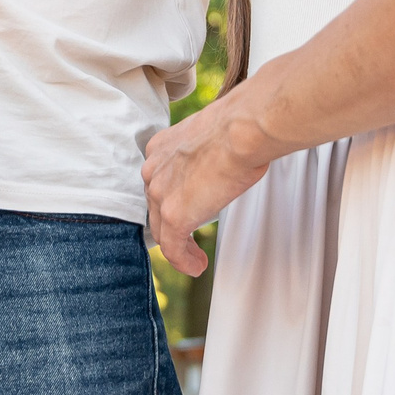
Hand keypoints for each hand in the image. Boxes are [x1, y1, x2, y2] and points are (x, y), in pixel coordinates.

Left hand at [141, 93, 274, 275]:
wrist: (241, 131)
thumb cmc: (238, 128)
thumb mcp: (211, 137)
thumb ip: (205, 154)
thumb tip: (221, 166)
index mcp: (160, 148)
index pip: (158, 181)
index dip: (170, 198)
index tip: (187, 208)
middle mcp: (153, 170)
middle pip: (155, 207)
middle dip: (170, 224)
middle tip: (188, 237)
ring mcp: (160, 194)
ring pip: (162, 230)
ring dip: (178, 247)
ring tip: (195, 258)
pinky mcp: (174, 216)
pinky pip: (172, 248)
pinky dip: (184, 261)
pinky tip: (197, 267)